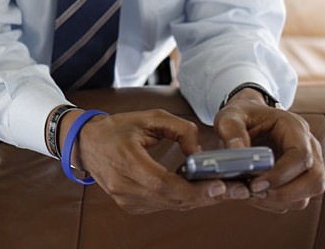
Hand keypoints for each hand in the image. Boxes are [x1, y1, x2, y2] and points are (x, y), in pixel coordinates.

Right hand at [63, 109, 248, 213]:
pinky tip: (203, 192)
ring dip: (200, 200)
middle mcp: (126, 187)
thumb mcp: (148, 117)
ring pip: (171, 206)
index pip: (165, 184)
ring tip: (228, 191)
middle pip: (173, 200)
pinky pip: (164, 205)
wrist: (86, 144)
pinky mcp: (131, 206)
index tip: (220, 187)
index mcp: (127, 162)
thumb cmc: (117, 128)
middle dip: (208, 196)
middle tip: (237, 190)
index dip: (194, 189)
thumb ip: (178, 129)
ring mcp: (127, 200)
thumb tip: (198, 151)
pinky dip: (184, 199)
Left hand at [214, 89, 324, 212]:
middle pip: (315, 180)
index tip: (255, 184)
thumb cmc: (242, 116)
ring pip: (308, 194)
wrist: (249, 118)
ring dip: (279, 200)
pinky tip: (255, 193)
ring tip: (251, 192)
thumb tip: (237, 151)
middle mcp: (309, 147)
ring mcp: (309, 165)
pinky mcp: (301, 180)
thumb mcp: (230, 116)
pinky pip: (296, 200)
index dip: (281, 174)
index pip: (301, 155)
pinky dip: (275, 203)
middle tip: (254, 192)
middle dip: (285, 194)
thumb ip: (231, 130)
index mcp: (295, 127)